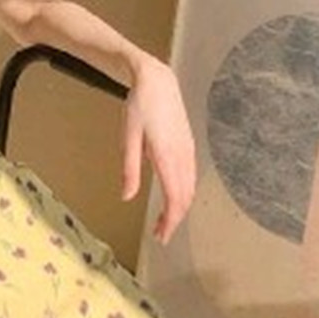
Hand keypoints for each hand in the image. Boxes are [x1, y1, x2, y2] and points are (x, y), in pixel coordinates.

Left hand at [122, 56, 196, 243]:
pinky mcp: (188, 146)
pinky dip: (185, 193)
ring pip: (190, 188)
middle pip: (185, 197)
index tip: (161, 236)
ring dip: (180, 208)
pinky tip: (175, 198)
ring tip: (166, 221)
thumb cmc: (139, 107)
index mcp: (167, 156)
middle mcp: (182, 156)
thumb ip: (129, 169)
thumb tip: (127, 197)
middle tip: (161, 235)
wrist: (157, 81)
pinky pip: (191, 176)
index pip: (174, 198)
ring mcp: (188, 150)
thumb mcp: (128, 138)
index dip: (170, 221)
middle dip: (175, 220)